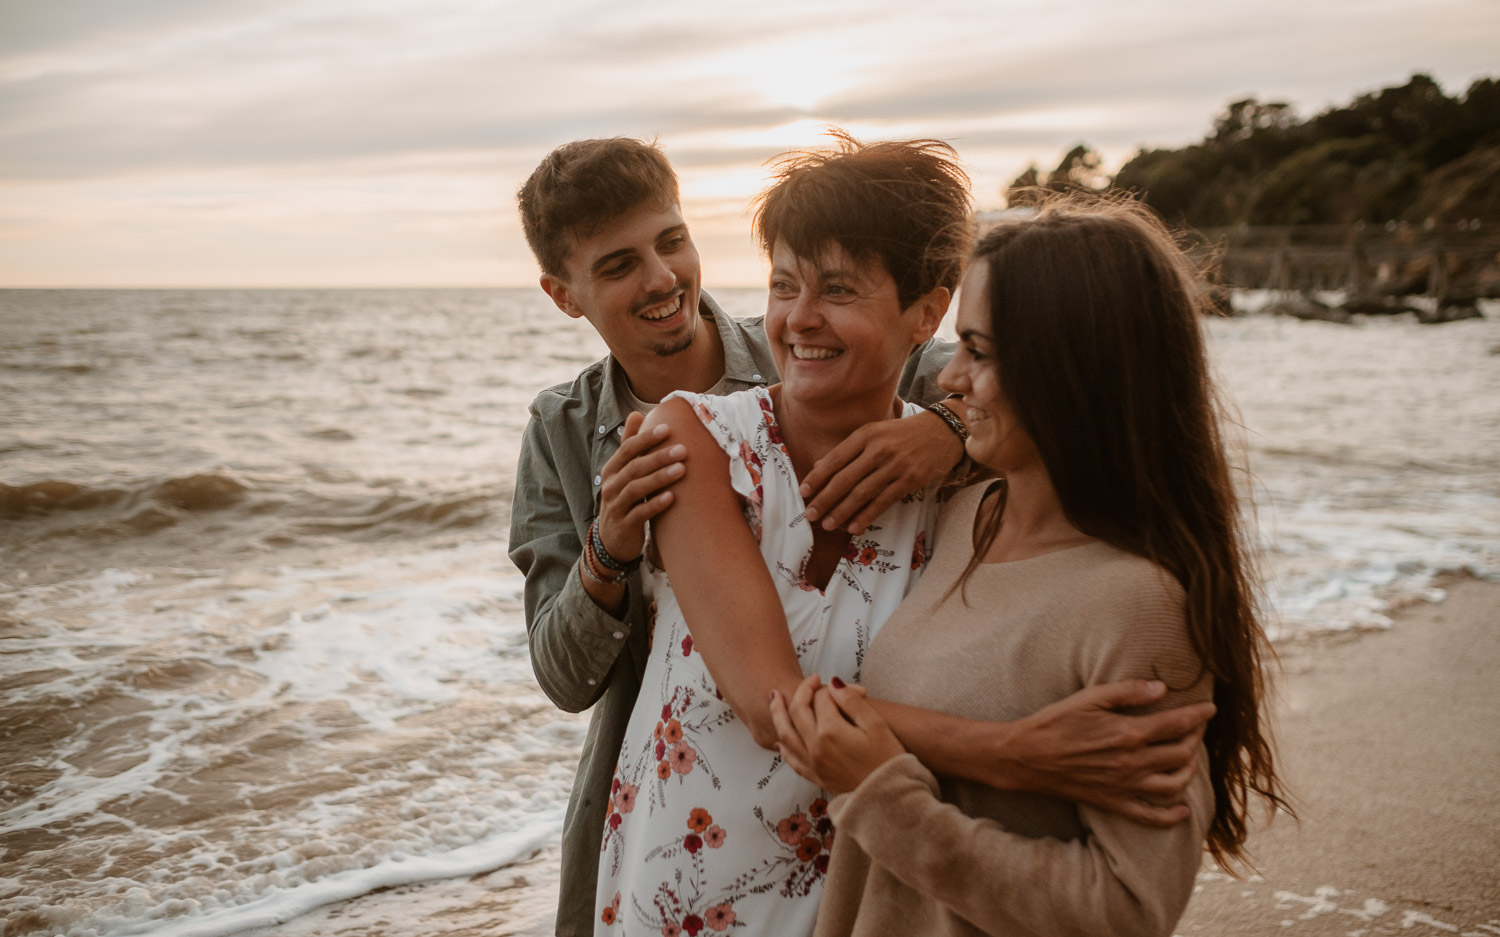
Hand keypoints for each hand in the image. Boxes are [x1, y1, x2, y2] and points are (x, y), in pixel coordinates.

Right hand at [596, 412, 687, 562]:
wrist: (612, 540)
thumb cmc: (623, 499)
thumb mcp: (623, 472)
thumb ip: (629, 445)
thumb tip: (635, 413)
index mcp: (612, 469)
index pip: (627, 449)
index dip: (646, 438)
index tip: (668, 428)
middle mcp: (610, 485)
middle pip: (634, 467)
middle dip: (658, 457)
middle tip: (683, 449)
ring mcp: (616, 506)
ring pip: (636, 488)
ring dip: (659, 478)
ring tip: (681, 469)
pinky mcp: (624, 525)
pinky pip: (639, 513)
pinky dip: (655, 505)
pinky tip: (671, 497)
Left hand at [771, 674, 905, 794]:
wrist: (888, 799)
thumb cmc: (888, 760)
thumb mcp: (876, 725)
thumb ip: (852, 702)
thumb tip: (833, 683)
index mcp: (831, 731)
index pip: (821, 699)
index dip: (829, 688)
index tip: (840, 685)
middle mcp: (815, 747)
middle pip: (798, 711)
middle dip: (802, 691)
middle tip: (811, 680)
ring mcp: (811, 763)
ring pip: (785, 733)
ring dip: (778, 713)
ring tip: (774, 697)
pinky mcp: (814, 776)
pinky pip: (791, 758)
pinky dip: (783, 744)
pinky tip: (781, 738)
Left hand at [800, 410, 962, 534]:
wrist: (942, 432)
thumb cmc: (903, 434)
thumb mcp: (875, 433)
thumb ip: (849, 449)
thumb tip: (819, 465)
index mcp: (866, 434)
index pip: (835, 458)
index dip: (817, 477)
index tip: (803, 492)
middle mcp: (879, 448)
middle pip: (845, 478)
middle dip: (825, 499)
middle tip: (810, 514)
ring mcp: (895, 465)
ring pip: (862, 493)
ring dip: (842, 511)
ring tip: (828, 524)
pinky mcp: (910, 480)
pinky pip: (883, 501)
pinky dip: (867, 516)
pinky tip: (854, 526)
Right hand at [994, 680, 1214, 825]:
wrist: (1026, 757)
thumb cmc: (1056, 722)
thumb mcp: (1089, 697)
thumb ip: (1128, 692)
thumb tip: (1162, 688)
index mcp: (1129, 733)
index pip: (1177, 724)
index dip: (1198, 715)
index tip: (1210, 708)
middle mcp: (1133, 763)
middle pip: (1181, 753)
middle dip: (1196, 738)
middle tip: (1197, 728)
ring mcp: (1125, 786)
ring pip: (1175, 784)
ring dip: (1190, 770)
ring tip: (1190, 758)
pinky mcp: (1114, 803)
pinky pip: (1151, 816)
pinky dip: (1172, 816)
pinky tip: (1183, 809)